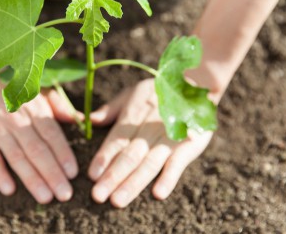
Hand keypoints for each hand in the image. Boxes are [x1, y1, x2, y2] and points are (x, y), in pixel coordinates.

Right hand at [0, 77, 77, 203]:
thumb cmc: (12, 96)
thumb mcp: (37, 95)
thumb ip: (58, 107)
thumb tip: (79, 118)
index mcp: (34, 110)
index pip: (52, 134)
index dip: (63, 154)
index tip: (73, 174)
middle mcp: (16, 119)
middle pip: (37, 149)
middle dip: (52, 173)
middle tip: (64, 194)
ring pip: (17, 157)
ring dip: (32, 179)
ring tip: (45, 197)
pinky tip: (9, 190)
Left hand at [88, 79, 214, 207]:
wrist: (196, 84)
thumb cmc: (158, 92)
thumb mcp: (132, 93)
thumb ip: (111, 109)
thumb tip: (89, 120)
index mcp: (133, 117)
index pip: (116, 140)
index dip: (104, 157)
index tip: (91, 175)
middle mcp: (149, 129)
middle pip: (129, 156)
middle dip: (113, 176)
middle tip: (98, 196)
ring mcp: (169, 139)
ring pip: (149, 164)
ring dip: (133, 183)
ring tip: (118, 200)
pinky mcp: (189, 145)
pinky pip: (178, 163)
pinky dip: (169, 178)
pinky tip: (158, 194)